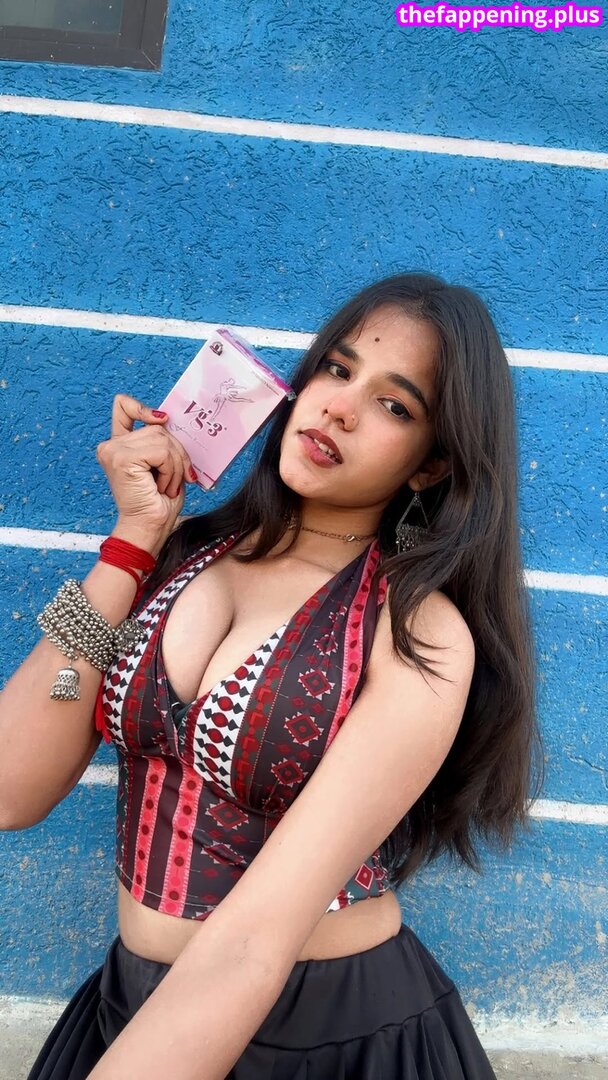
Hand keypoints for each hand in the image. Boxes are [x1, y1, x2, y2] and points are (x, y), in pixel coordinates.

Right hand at [96, 394, 197, 537]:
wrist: (148, 529)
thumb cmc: (157, 504)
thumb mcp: (164, 466)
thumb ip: (163, 443)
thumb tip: (172, 423)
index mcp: (120, 446)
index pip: (123, 407)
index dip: (143, 407)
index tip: (163, 419)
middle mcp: (112, 446)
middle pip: (157, 427)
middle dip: (177, 453)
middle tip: (177, 479)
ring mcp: (114, 451)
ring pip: (163, 439)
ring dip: (175, 466)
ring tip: (166, 486)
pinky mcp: (122, 459)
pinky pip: (161, 452)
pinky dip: (170, 471)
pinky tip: (161, 487)